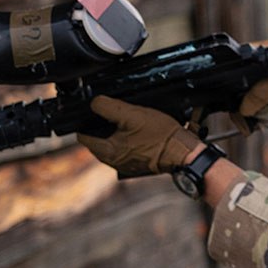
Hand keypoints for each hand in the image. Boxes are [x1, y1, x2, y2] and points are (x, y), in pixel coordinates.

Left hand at [77, 96, 200, 176]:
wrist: (184, 152)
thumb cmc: (161, 136)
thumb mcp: (132, 114)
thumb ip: (107, 107)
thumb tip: (93, 103)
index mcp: (107, 151)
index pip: (83, 136)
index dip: (85, 121)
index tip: (94, 112)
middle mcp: (114, 162)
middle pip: (97, 141)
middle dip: (101, 127)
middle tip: (114, 113)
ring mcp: (126, 165)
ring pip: (112, 145)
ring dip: (116, 133)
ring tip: (128, 121)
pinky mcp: (138, 164)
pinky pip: (126, 150)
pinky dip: (128, 141)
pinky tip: (139, 132)